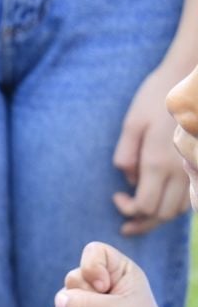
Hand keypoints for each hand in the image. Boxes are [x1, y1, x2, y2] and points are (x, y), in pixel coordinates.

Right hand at [49, 242, 172, 306]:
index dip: (91, 268)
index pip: (94, 252)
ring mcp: (88, 301)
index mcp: (121, 272)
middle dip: (83, 299)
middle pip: (73, 277)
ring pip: (61, 298)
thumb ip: (82, 304)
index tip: (104, 288)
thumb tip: (59, 302)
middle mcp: (103, 282)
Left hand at [114, 68, 190, 234]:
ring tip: (141, 217)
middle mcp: (180, 171)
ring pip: (178, 209)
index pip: (145, 206)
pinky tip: (160, 201)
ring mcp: (193, 169)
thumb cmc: (157, 99)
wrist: (190, 82)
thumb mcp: (133, 123)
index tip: (117, 197)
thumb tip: (130, 180)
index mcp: (158, 162)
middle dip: (142, 223)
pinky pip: (190, 198)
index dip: (129, 210)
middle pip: (163, 214)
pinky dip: (174, 206)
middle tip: (126, 223)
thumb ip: (126, 155)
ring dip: (159, 217)